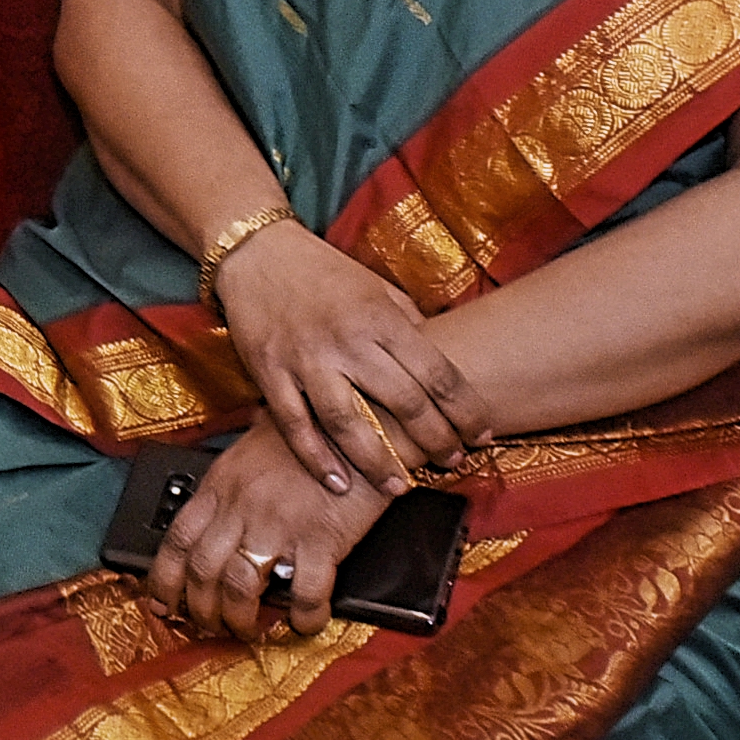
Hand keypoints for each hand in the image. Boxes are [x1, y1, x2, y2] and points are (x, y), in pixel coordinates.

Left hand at [142, 423, 391, 641]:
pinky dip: (303, 616)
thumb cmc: (310, 430)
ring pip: (240, 587)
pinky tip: (304, 622)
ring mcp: (279, 522)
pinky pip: (305, 592)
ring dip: (241, 619)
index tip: (161, 605)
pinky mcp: (321, 537)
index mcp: (221, 484)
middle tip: (212, 627)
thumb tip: (218, 507)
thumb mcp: (253, 446)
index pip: (177, 540)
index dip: (163, 580)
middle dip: (202, 610)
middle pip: (203, 572)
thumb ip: (232, 481)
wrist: (361, 418)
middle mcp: (242, 504)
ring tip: (250, 631)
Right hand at [208, 218, 487, 496]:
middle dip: (436, 440)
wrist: (257, 252)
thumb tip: (439, 363)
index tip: (482, 435)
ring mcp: (307, 359)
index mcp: (381, 318)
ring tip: (399, 487)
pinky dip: (316, 458)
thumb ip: (408, 325)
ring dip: (378, 462)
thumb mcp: (377, 288)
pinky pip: (296, 425)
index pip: (437, 373)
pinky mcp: (271, 373)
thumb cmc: (324, 272)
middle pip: (404, 402)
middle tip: (453, 463)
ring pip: (349, 423)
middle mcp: (348, 341)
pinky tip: (337, 484)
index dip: (465, 410)